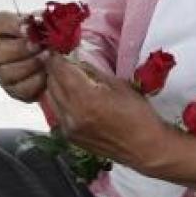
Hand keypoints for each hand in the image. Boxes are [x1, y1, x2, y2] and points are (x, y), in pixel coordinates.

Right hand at [0, 10, 46, 102]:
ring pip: (5, 71)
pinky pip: (19, 88)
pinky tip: (47, 75)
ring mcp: (3, 71)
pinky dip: (35, 82)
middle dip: (20, 48)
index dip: (13, 25)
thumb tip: (41, 18)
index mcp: (6, 29)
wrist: (63, 64)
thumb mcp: (52, 26)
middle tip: (39, 45)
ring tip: (47, 58)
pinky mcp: (13, 89)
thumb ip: (46, 21)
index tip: (29, 27)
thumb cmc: (54, 40)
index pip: (1, 22)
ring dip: (30, 65)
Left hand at [45, 54, 195, 187]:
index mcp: (86, 98)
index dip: (56, 57)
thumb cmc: (138, 113)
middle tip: (60, 59)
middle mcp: (72, 114)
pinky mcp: (70, 138)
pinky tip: (70, 95)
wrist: (145, 148)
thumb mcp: (118, 85)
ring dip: (54, 85)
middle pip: (51, 84)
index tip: (56, 48)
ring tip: (64, 75)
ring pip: (50, 99)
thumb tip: (76, 60)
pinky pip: (56, 113)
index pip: (60, 71)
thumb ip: (93, 72)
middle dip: (54, 69)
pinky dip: (59, 100)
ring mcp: (68, 129)